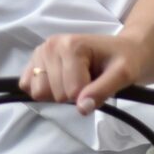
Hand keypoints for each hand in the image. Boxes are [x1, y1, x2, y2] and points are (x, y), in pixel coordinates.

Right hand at [19, 33, 141, 114]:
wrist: (126, 51)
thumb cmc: (125, 60)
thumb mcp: (124, 74)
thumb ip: (102, 90)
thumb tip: (82, 108)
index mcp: (71, 45)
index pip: (71, 91)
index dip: (88, 94)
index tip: (100, 81)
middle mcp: (51, 45)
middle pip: (53, 94)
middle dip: (73, 94)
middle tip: (89, 80)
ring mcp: (40, 53)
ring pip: (39, 93)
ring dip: (59, 93)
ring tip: (76, 79)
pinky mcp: (34, 62)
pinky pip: (28, 87)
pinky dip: (45, 91)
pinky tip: (61, 80)